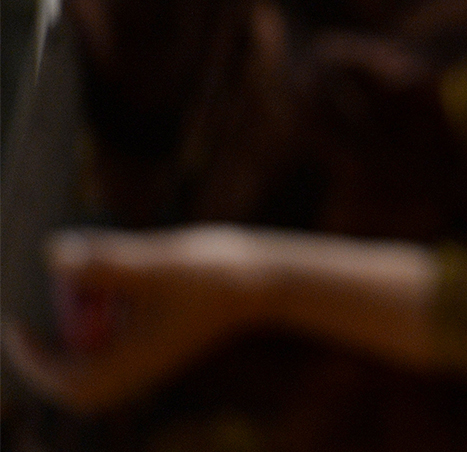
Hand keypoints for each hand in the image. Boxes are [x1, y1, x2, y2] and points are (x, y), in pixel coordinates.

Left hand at [3, 225, 269, 413]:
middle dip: (47, 348)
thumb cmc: (217, 271)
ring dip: (73, 327)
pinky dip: (95, 320)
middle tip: (28, 312)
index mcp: (137, 363)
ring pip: (92, 358)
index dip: (33, 360)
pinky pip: (111, 343)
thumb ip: (107, 261)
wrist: (267, 278)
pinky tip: (104, 284)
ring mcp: (151, 355)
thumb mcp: (158, 263)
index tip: (14, 324)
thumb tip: (54, 255)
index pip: (69, 384)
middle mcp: (141, 367)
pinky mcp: (159, 340)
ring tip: (73, 283)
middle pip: (76, 378)